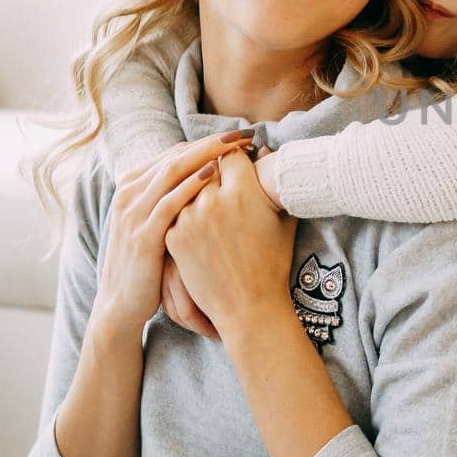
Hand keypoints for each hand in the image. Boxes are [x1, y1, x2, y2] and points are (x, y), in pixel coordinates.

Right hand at [90, 130, 253, 338]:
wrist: (121, 303)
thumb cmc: (149, 262)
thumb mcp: (159, 223)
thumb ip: (176, 197)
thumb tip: (212, 174)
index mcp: (133, 185)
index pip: (175, 153)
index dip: (209, 142)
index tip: (240, 136)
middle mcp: (130, 193)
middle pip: (176, 156)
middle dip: (212, 142)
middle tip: (245, 132)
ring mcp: (133, 213)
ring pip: (172, 172)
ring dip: (207, 155)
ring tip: (236, 144)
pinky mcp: (142, 236)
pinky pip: (169, 203)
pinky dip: (191, 185)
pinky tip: (214, 174)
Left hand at [165, 148, 296, 339]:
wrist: (248, 307)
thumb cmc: (273, 264)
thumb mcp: (282, 220)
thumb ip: (270, 181)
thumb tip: (260, 149)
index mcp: (243, 191)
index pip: (231, 154)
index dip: (236, 154)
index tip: (238, 158)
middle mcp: (213, 200)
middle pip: (206, 167)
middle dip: (214, 168)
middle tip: (221, 173)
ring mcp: (189, 219)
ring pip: (187, 187)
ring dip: (195, 188)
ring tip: (208, 198)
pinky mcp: (174, 236)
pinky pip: (175, 210)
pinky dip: (183, 210)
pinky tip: (196, 219)